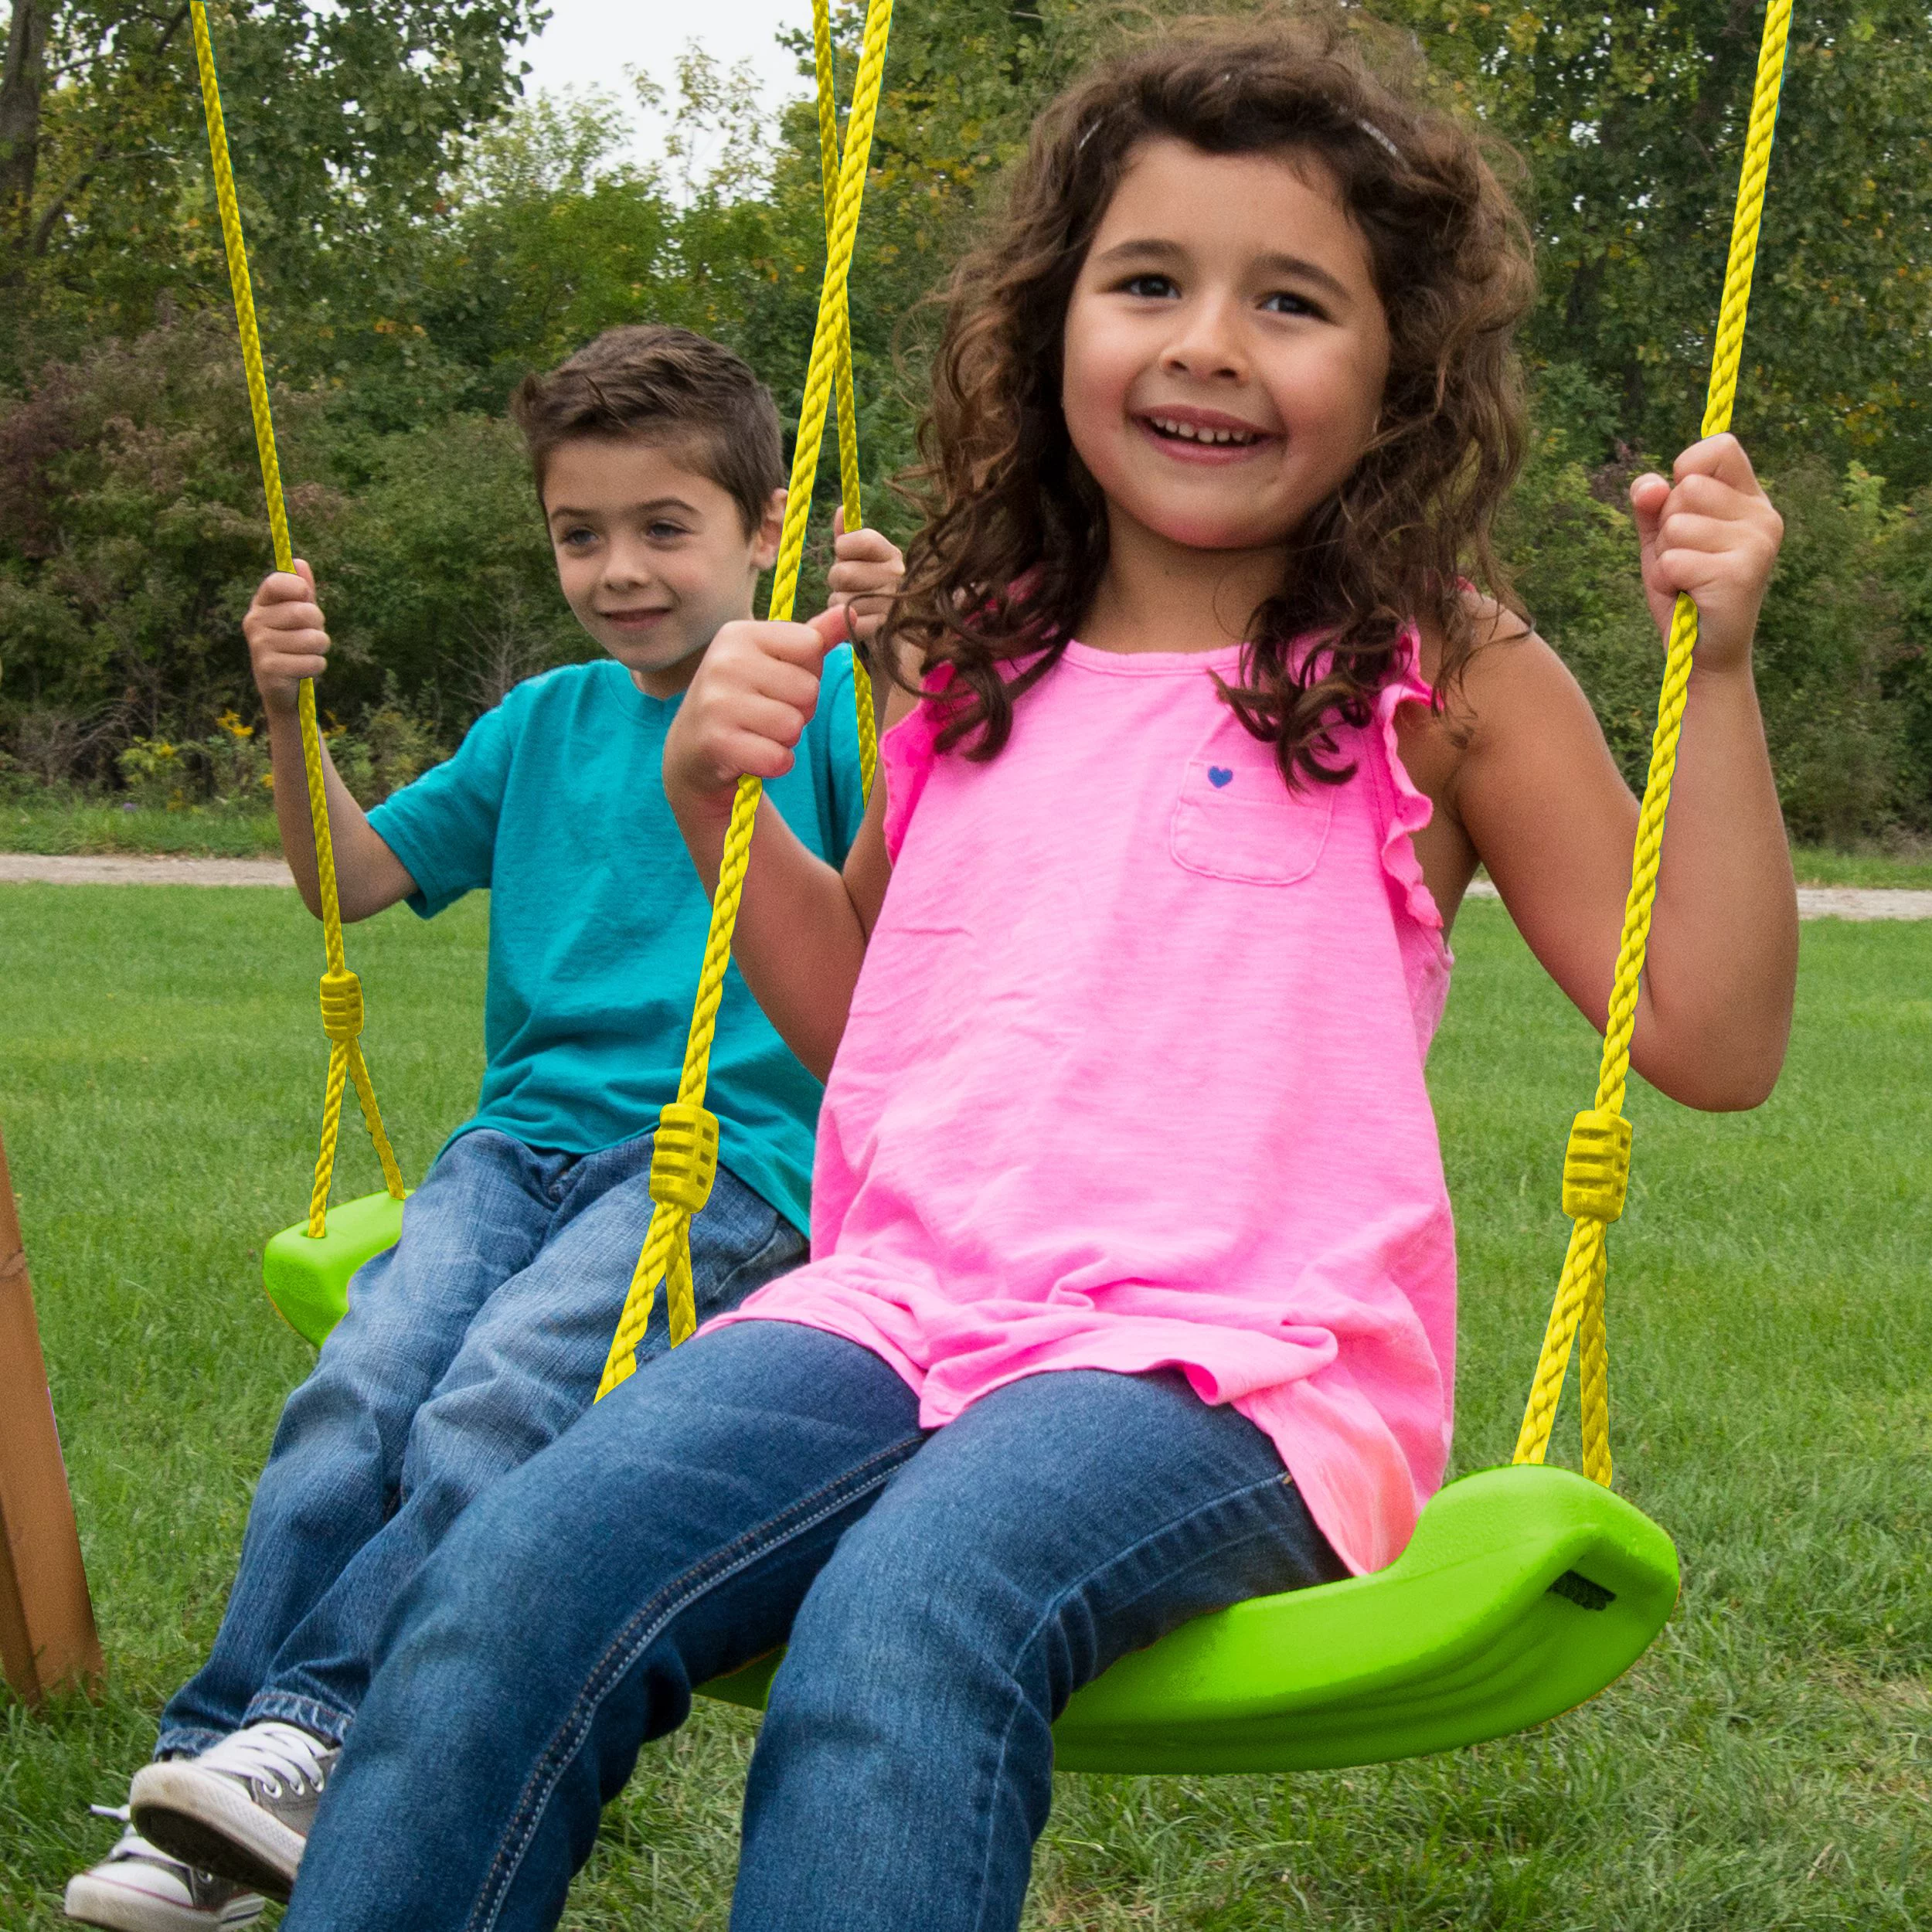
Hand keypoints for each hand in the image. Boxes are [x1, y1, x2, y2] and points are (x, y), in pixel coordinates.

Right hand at [244, 560, 330, 716]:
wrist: (283, 689)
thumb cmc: (294, 646)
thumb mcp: (299, 617)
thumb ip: (302, 591)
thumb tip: (300, 563)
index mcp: (261, 605)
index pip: (277, 582)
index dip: (299, 588)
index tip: (305, 597)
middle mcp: (254, 622)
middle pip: (304, 612)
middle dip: (319, 625)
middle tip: (310, 635)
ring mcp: (259, 646)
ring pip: (314, 639)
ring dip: (320, 648)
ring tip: (307, 653)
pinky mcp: (269, 670)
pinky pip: (313, 662)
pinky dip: (317, 666)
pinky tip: (303, 670)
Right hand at [664, 606, 846, 815]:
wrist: (692, 753)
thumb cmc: (746, 702)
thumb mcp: (775, 663)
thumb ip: (814, 639)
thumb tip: (852, 612)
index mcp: (739, 634)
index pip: (811, 646)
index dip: (807, 672)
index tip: (778, 684)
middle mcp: (724, 662)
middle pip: (808, 689)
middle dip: (798, 710)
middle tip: (765, 716)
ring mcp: (717, 702)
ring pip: (794, 725)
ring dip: (785, 739)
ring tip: (757, 734)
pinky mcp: (717, 743)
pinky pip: (779, 758)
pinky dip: (775, 764)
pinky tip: (751, 756)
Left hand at [825, 507, 903, 644]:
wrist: (891, 622)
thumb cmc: (868, 582)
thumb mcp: (858, 557)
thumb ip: (848, 535)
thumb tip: (841, 510)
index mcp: (891, 554)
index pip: (861, 540)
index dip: (844, 547)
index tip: (844, 553)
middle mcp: (896, 576)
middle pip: (842, 573)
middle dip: (837, 579)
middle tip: (848, 584)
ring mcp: (891, 604)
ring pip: (839, 599)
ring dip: (839, 601)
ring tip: (853, 602)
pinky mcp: (881, 628)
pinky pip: (846, 620)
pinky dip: (845, 620)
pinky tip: (856, 618)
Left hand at [1629, 434, 1782, 675]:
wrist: (1700, 654)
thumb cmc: (1683, 590)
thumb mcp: (1661, 539)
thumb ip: (1651, 504)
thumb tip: (1650, 485)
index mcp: (1750, 499)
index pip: (1720, 447)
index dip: (1687, 468)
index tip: (1680, 504)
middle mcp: (1763, 516)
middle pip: (1686, 489)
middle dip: (1666, 527)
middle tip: (1685, 560)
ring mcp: (1757, 544)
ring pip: (1676, 525)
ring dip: (1665, 558)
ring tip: (1686, 581)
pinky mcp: (1741, 574)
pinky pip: (1673, 561)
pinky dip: (1666, 581)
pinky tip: (1688, 597)